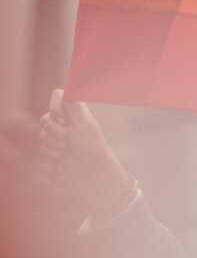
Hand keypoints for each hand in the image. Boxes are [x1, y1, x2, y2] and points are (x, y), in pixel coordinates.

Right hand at [38, 89, 130, 214]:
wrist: (91, 169)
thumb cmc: (92, 145)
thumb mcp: (85, 124)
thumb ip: (75, 107)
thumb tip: (70, 88)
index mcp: (76, 110)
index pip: (58, 95)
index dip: (55, 105)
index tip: (61, 116)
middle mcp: (66, 120)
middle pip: (46, 117)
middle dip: (55, 130)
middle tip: (68, 137)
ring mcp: (59, 135)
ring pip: (42, 134)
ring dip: (56, 144)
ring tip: (69, 147)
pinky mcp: (53, 148)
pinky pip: (42, 147)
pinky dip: (53, 153)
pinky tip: (65, 156)